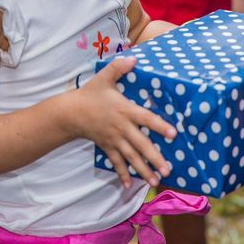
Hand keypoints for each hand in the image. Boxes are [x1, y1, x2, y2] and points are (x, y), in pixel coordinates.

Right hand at [70, 57, 175, 187]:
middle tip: (168, 170)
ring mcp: (114, 139)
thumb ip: (119, 67)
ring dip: (143, 170)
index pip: (145, 119)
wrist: (70, 112)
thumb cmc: (90, 94)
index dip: (159, 126)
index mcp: (124, 110)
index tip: (173, 134)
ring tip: (155, 181)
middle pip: (141, 144)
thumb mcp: (104, 77)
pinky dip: (122, 174)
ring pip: (131, 157)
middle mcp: (121, 127)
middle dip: (154, 158)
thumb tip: (134, 57)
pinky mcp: (107, 147)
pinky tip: (129, 185)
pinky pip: (116, 162)